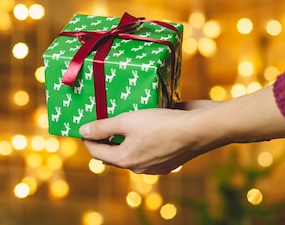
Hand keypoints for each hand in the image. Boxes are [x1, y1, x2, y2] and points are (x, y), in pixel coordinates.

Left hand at [79, 100, 221, 174]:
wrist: (201, 130)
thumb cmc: (162, 124)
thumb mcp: (128, 120)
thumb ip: (104, 127)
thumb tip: (83, 132)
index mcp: (126, 160)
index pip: (97, 152)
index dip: (88, 138)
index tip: (84, 124)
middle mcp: (140, 166)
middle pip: (115, 153)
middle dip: (106, 138)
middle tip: (101, 120)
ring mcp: (156, 164)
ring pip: (134, 150)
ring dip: (126, 137)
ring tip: (123, 117)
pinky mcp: (171, 156)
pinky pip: (150, 147)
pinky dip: (144, 137)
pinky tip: (147, 122)